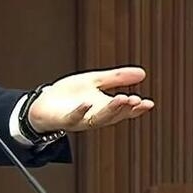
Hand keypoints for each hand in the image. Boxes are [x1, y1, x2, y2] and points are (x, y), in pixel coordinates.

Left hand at [27, 66, 153, 132]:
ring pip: (98, 118)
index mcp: (104, 108)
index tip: (148, 103)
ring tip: (122, 98)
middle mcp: (95, 116)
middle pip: (113, 115)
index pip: (124, 110)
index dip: (136, 109)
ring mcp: (80, 119)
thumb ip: (117, 78)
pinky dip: (80, 111)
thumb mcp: (94, 81)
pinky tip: (87, 102)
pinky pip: (74, 117)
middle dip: (124, 108)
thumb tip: (143, 73)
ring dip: (110, 110)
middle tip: (135, 100)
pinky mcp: (64, 120)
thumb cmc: (70, 94)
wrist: (43, 103)